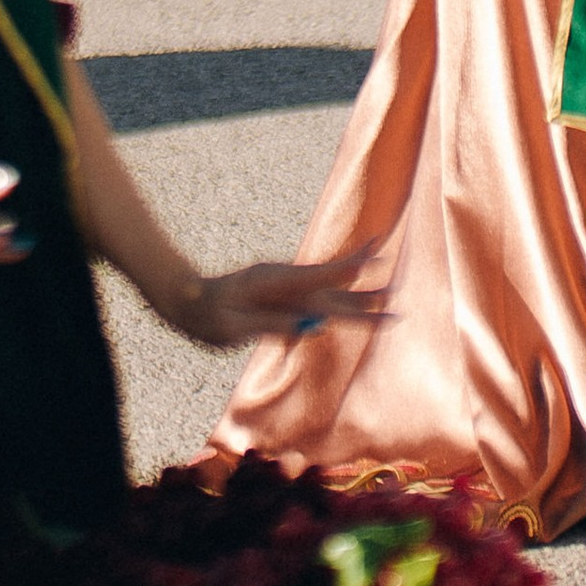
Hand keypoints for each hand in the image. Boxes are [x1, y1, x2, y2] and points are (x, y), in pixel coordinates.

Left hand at [167, 242, 389, 352]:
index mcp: (275, 282)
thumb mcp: (232, 326)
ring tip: (387, 300)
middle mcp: (285, 280)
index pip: (321, 277)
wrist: (187, 299)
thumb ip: (272, 325)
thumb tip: (312, 328)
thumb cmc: (205, 316)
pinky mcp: (282, 297)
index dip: (351, 269)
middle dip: (365, 294)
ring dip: (357, 299)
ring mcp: (285, 288)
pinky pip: (316, 299)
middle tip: (398, 295)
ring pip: (328, 295)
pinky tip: (355, 299)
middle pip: (332, 290)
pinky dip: (339, 299)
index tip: (378, 257)